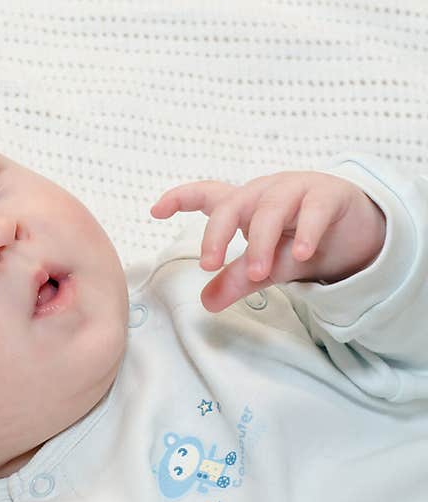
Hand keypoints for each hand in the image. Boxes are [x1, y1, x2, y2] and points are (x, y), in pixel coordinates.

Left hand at [150, 171, 386, 312]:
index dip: (180, 198)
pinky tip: (302, 255)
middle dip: (216, 234)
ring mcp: (297, 190)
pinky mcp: (329, 195)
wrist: (355, 231)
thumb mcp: (265, 264)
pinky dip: (307, 232)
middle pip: (232, 204)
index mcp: (243, 205)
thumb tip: (207, 302)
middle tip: (209, 265)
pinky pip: (315, 209)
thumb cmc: (299, 241)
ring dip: (261, 242)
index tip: (156, 210)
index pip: (206, 195)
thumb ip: (238, 279)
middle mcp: (264, 192)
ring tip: (258, 273)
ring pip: (270, 210)